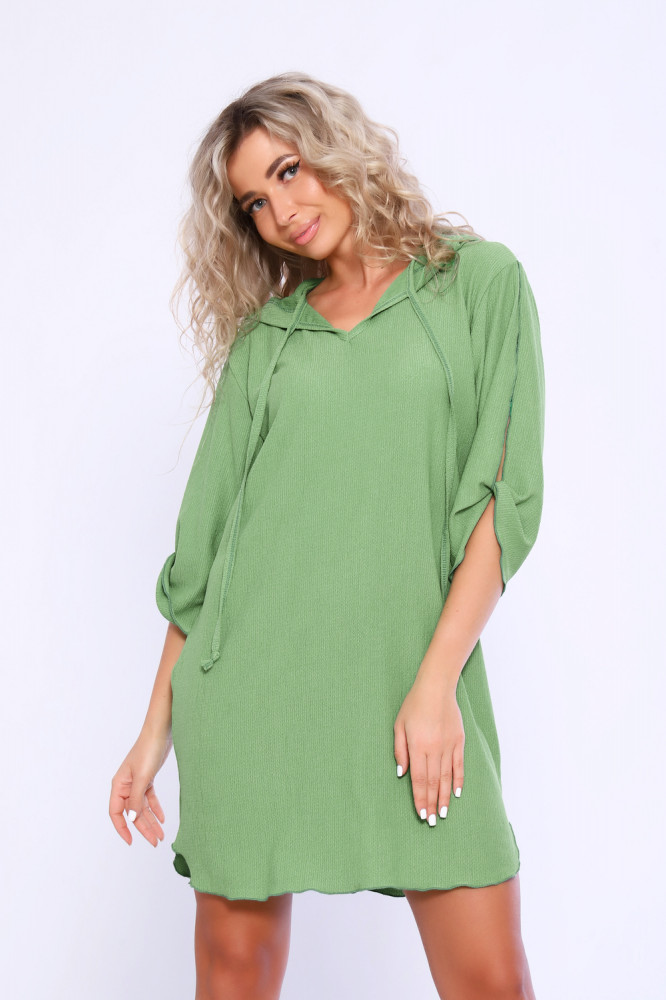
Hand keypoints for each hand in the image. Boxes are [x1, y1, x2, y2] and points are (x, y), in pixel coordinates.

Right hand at [109, 729, 171, 846]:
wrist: (161, 731)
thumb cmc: (148, 750)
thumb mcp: (143, 777)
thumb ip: (136, 799)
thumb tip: (132, 819)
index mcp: (119, 785)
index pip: (115, 813)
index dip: (122, 828)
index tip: (132, 842)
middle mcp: (125, 785)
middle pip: (132, 813)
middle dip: (143, 829)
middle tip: (155, 842)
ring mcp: (136, 782)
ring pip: (142, 807)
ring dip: (151, 821)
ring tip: (161, 835)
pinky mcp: (147, 778)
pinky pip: (149, 798)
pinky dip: (156, 808)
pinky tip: (163, 819)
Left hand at [393, 673, 464, 824]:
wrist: (436, 688)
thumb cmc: (413, 705)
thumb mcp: (399, 725)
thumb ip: (400, 751)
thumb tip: (402, 774)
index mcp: (418, 747)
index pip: (419, 780)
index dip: (420, 799)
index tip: (422, 814)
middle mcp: (434, 749)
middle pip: (434, 783)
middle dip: (432, 804)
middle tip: (433, 822)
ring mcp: (448, 746)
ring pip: (447, 777)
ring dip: (445, 797)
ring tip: (444, 814)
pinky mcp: (458, 741)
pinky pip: (459, 765)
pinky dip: (458, 780)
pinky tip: (457, 793)